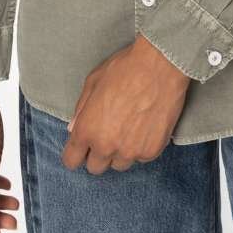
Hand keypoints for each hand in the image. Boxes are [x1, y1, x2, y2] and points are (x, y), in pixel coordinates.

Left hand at [61, 34, 191, 173]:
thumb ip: (81, 109)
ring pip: (119, 164)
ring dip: (120, 151)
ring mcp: (130, 151)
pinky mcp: (152, 151)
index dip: (75, 153)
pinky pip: (141, 157)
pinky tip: (146, 125)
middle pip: (95, 167)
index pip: (72, 160)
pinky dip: (142, 146)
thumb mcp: (93, 82)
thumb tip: (74, 128)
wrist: (160, 64)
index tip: (82, 148)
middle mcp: (106, 146)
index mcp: (87, 129)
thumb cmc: (125, 68)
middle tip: (109, 132)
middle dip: (98, 153)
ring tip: (130, 127)